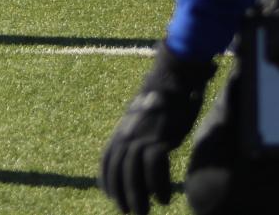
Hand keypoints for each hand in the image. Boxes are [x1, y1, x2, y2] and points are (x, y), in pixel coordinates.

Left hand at [99, 42, 215, 214]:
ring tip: (143, 213)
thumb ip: (136, 134)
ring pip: (132, 172)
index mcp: (121, 130)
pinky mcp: (160, 137)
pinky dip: (158, 186)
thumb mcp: (142, 118)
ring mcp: (143, 135)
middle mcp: (127, 134)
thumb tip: (136, 152)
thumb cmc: (162, 100)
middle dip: (121, 194)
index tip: (111, 196)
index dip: (107, 180)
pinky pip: (154, 167)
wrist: (172, 78)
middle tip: (128, 213)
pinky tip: (164, 198)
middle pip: (118, 170)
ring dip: (138, 196)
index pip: (107, 159)